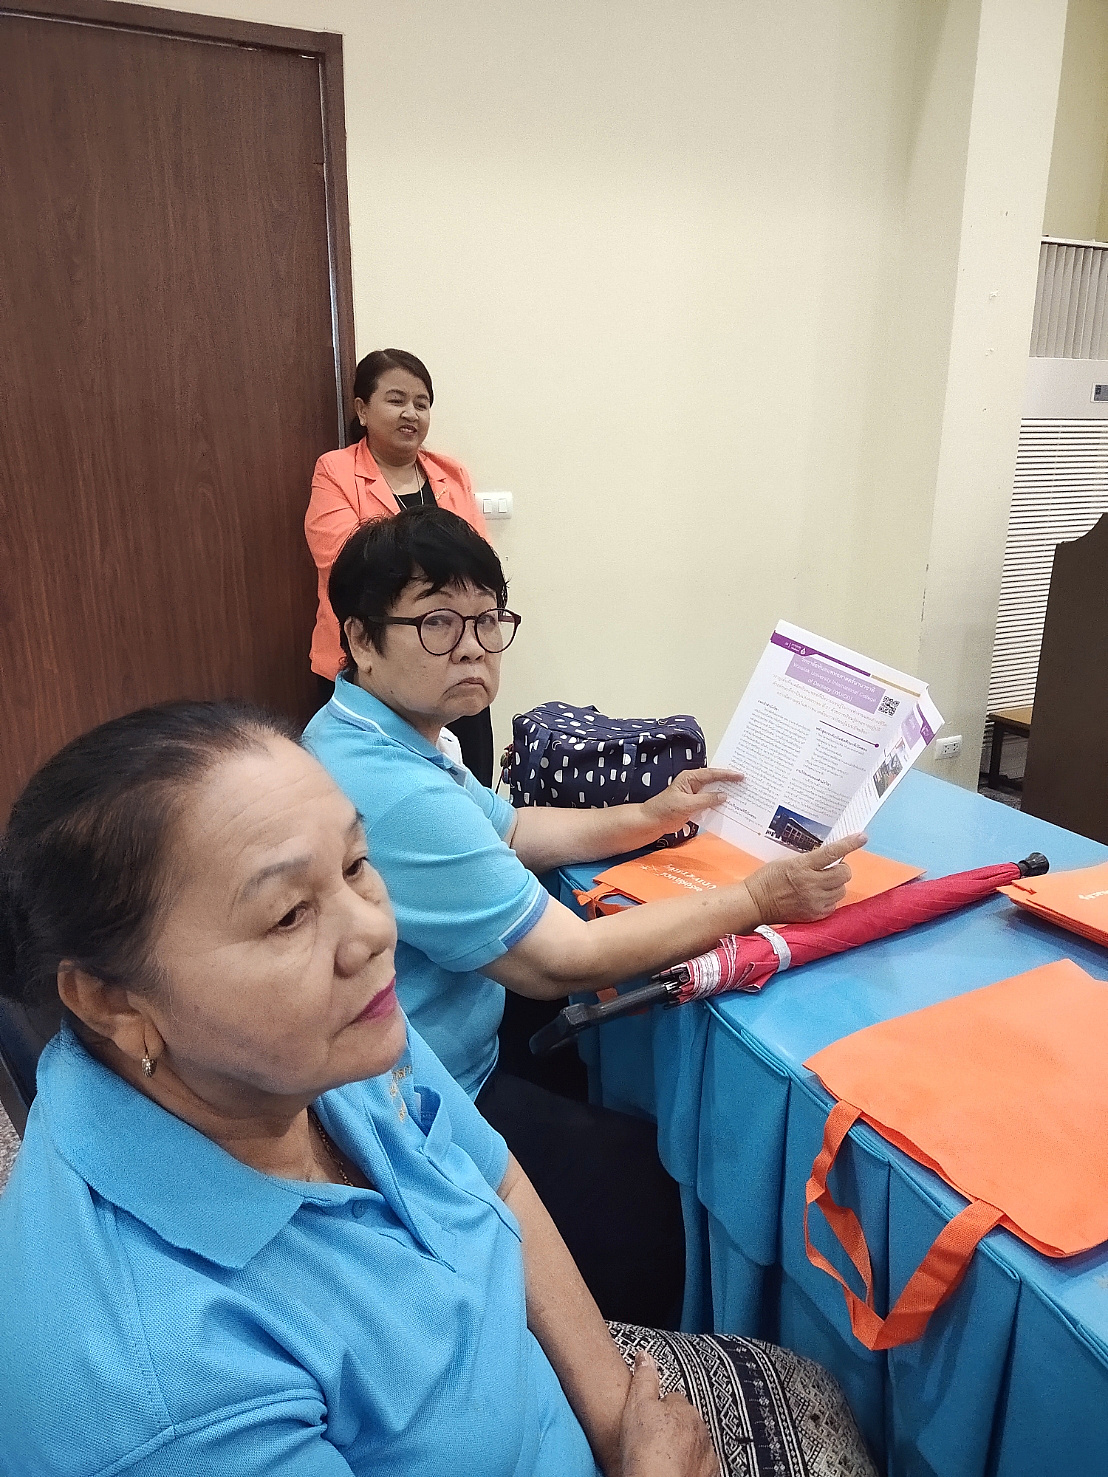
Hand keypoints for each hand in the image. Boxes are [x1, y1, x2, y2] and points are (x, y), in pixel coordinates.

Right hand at [618, 1351, 718, 1476]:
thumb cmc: (646, 1452)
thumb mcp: (637, 1407)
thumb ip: (644, 1379)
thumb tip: (645, 1356)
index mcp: (685, 1410)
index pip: (673, 1399)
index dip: (657, 1409)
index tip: (647, 1420)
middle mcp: (701, 1430)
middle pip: (685, 1421)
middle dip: (672, 1427)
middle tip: (651, 1440)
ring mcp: (707, 1454)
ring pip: (694, 1443)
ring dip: (682, 1447)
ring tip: (661, 1457)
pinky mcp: (710, 1475)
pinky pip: (700, 1465)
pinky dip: (690, 1466)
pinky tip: (674, 1470)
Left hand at [641, 768, 741, 838]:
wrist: (654, 821)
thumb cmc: (665, 809)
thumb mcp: (687, 804)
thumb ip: (706, 800)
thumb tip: (723, 796)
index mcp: (690, 778)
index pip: (712, 774)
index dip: (727, 775)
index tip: (741, 776)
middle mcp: (694, 783)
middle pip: (715, 781)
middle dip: (730, 782)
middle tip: (745, 783)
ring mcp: (696, 794)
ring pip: (714, 792)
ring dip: (726, 794)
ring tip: (742, 794)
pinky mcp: (696, 804)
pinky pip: (711, 803)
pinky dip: (719, 805)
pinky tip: (730, 807)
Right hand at [744, 833, 866, 924]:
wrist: (756, 904)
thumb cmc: (767, 879)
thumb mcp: (786, 861)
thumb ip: (808, 860)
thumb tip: (830, 856)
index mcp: (802, 867)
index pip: (831, 853)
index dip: (848, 844)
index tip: (862, 837)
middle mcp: (811, 884)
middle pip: (843, 873)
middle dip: (841, 868)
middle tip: (830, 867)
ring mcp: (814, 901)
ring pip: (842, 890)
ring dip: (836, 884)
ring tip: (821, 883)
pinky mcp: (815, 915)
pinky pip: (834, 905)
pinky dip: (830, 899)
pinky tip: (817, 895)